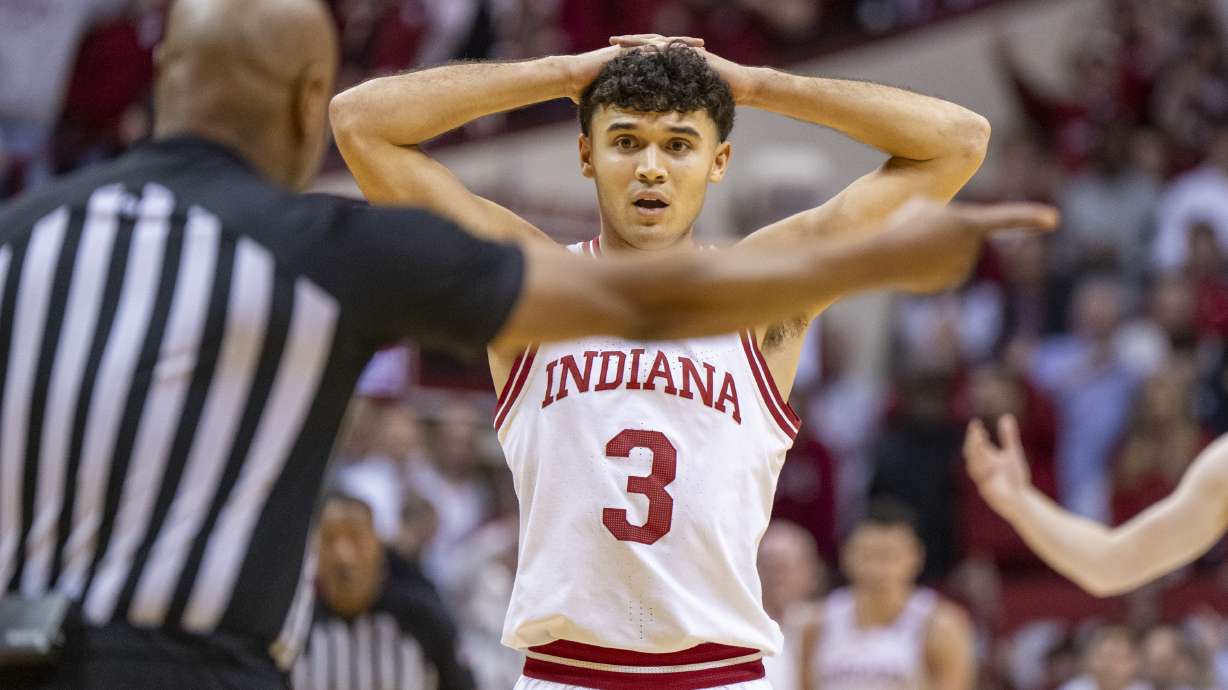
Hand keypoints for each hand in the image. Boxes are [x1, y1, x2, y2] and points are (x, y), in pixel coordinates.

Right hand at [561, 36, 704, 102]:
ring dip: (679, 44)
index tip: (694, 62)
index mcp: (632, 62)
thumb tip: (621, 124)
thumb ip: (617, 105)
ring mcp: (628, 49)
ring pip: (659, 44)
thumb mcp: (607, 99)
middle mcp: (632, 53)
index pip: (660, 59)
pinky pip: (647, 47)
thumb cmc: (583, 90)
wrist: (570, 78)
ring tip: (699, 45)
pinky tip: (678, 49)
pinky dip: (663, 48)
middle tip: (704, 47)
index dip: (677, 60)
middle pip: (664, 48)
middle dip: (684, 47)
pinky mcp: (623, 50)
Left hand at [609, 35, 758, 103]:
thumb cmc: (719, 96)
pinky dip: (659, 48)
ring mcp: (687, 51)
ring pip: (658, 43)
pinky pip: (674, 49)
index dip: (632, 56)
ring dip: (639, 42)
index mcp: (676, 63)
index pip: (649, 57)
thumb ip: (677, 100)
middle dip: (630, 44)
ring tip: (620, 42)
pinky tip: (645, 49)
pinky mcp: (695, 53)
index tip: (612, 58)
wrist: (742, 86)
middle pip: (649, 45)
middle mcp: (679, 53)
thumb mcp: (692, 98)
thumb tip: (662, 116)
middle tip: (609, 42)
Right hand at [877, 199, 1058, 292]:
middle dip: (946, 232)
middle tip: (919, 230)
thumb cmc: (901, 225)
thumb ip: (944, 216)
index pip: (1007, 219)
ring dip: (935, 247)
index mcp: (970, 224)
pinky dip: (929, 265)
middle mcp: (972, 248)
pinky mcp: (947, 283)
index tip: (1054, 220)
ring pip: (954, 253)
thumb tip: (946, 235)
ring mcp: (961, 269)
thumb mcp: (922, 206)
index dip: (1030, 217)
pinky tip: (912, 263)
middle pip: (965, 235)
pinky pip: (944, 269)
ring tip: (913, 245)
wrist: (880, 259)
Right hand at [964, 415, 1032, 518]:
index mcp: (984, 458)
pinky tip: (991, 463)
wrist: (1020, 498)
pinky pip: (983, 480)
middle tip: (977, 431)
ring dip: (976, 455)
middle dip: (973, 442)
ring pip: (974, 466)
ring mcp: (982, 479)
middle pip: (971, 453)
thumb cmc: (1015, 476)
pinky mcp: (987, 490)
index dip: (974, 434)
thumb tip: (1006, 416)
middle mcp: (980, 468)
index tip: (976, 423)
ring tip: (981, 443)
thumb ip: (1009, 436)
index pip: (975, 444)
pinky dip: (985, 471)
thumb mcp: (1013, 452)